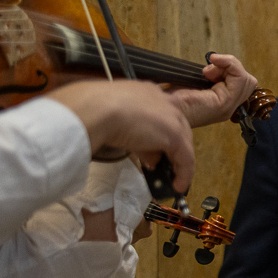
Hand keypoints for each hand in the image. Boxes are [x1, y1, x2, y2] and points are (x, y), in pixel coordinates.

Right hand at [48, 80, 195, 193]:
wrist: (95, 109)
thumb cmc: (92, 109)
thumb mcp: (112, 118)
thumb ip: (131, 134)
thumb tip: (145, 154)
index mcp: (146, 92)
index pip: (160, 114)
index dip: (159, 132)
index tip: (152, 147)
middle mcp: (162, 100)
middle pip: (177, 126)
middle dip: (171, 147)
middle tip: (161, 164)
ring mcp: (171, 116)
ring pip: (183, 142)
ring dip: (178, 161)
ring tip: (173, 178)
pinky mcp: (175, 134)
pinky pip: (186, 158)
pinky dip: (184, 173)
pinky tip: (178, 186)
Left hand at [167, 53, 258, 128]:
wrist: (159, 107)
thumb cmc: (169, 96)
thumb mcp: (193, 81)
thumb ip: (208, 75)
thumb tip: (215, 62)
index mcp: (221, 104)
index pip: (243, 84)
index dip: (228, 71)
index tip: (205, 70)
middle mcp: (228, 108)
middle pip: (249, 82)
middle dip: (231, 68)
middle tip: (207, 71)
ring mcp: (228, 107)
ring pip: (247, 79)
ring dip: (229, 66)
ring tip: (208, 71)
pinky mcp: (224, 103)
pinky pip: (240, 78)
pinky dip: (229, 64)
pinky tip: (213, 62)